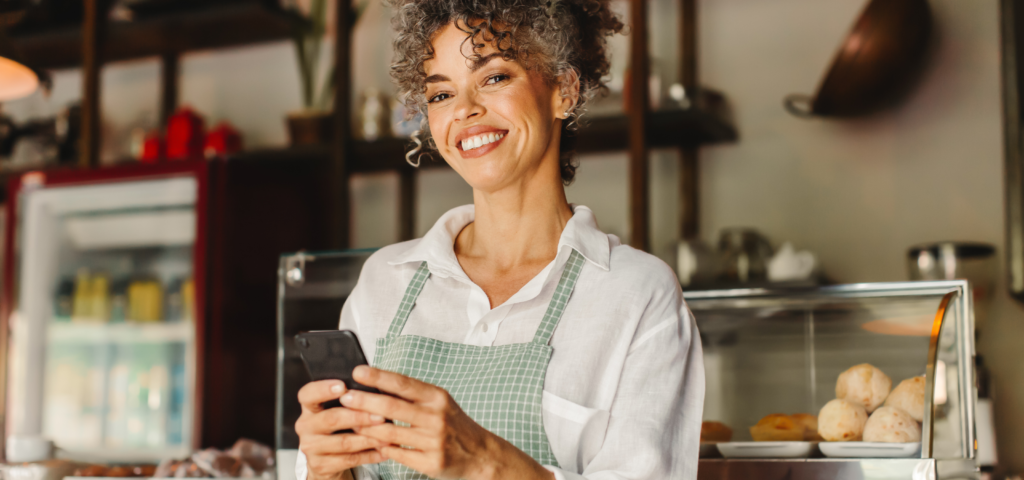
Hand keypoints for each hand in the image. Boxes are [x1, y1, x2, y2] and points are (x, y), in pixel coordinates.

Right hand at [295, 380, 387, 479]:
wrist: (327, 459)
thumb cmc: (338, 426)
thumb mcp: (338, 410)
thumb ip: (350, 398)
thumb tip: (375, 386)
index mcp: (309, 407)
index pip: (308, 394)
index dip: (324, 389)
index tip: (343, 385)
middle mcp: (305, 426)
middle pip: (331, 418)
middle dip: (359, 417)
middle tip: (380, 416)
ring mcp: (311, 447)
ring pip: (343, 442)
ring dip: (368, 439)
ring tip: (388, 435)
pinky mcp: (320, 465)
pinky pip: (349, 460)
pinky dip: (370, 455)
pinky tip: (384, 451)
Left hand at [341, 366, 553, 479]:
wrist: (480, 454)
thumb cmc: (455, 425)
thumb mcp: (440, 403)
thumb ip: (413, 395)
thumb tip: (378, 383)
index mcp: (438, 398)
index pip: (404, 383)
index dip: (379, 377)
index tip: (358, 371)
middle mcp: (437, 417)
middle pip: (393, 408)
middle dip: (365, 401)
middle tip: (345, 396)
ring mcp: (434, 442)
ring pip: (390, 434)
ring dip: (366, 427)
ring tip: (349, 420)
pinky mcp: (431, 463)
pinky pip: (397, 454)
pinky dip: (381, 448)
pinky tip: (369, 442)